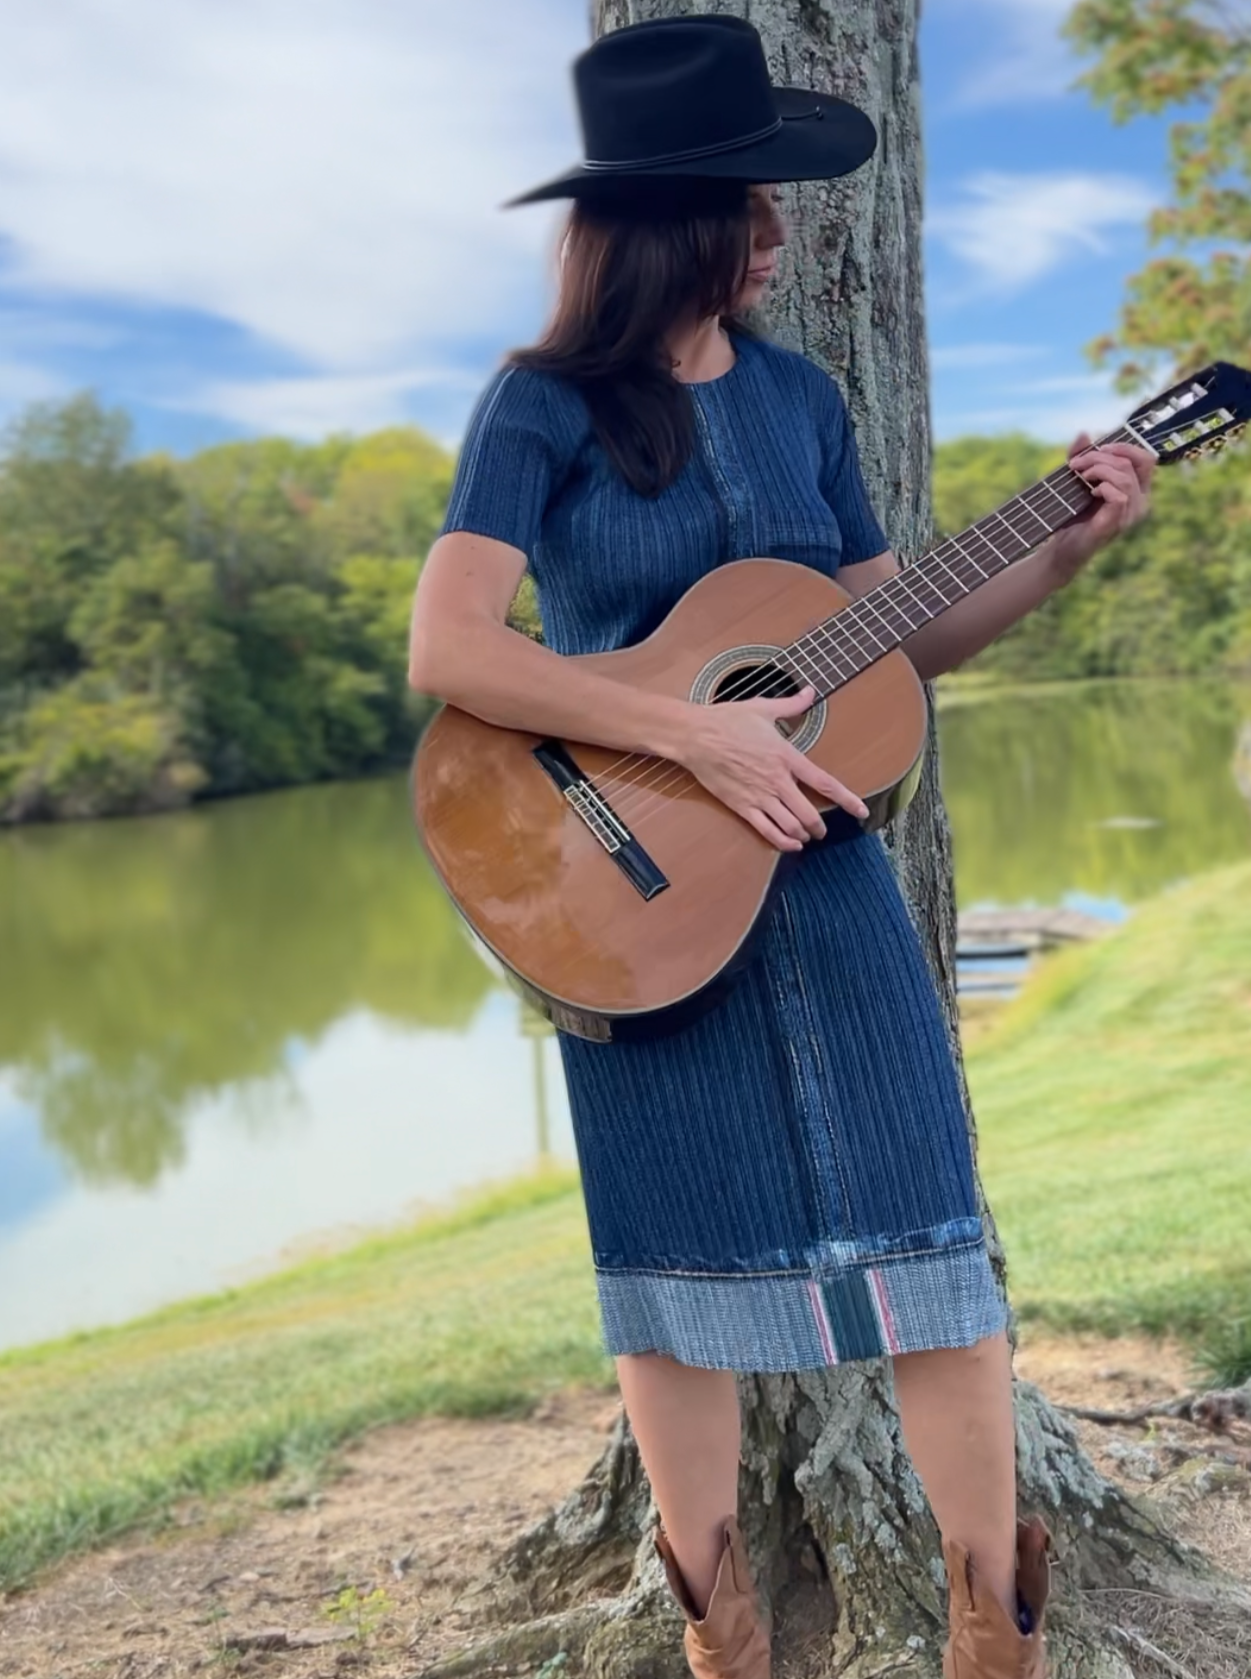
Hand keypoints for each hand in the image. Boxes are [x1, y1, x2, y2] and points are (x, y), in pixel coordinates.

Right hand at [677, 687, 869, 851]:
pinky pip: (767, 831)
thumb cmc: (728, 720)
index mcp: (787, 757)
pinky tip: (790, 844)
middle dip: (820, 827)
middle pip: (809, 814)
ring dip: (803, 835)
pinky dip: (782, 842)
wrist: (696, 736)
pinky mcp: (742, 806)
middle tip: (823, 830)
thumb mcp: (763, 708)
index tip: (861, 810)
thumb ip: (791, 705)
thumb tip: (810, 692)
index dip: (847, 800)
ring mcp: (760, 796)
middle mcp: (777, 781)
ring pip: (791, 826)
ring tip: (806, 836)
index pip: (825, 783)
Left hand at [1047, 433, 1154, 583]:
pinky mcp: (1116, 524)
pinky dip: (1102, 487)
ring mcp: (1130, 515)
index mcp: (1137, 490)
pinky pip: (1119, 496)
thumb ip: (1081, 456)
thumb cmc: (1073, 514)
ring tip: (1079, 476)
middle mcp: (1140, 502)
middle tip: (1075, 464)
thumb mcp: (1077, 479)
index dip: (1125, 447)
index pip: (1147, 458)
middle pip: (1133, 463)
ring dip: (1098, 469)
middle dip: (1102, 456)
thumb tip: (1084, 433)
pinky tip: (1089, 492)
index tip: (1098, 448)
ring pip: (1125, 477)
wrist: (1062, 547)